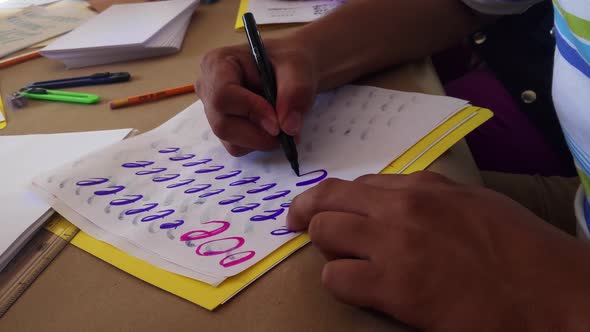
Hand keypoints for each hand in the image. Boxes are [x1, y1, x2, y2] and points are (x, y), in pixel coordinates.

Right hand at [196, 39, 317, 155]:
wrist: (289, 68)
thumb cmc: (288, 60)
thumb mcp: (298, 67)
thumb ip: (294, 93)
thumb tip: (287, 127)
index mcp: (217, 64)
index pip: (223, 96)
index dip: (251, 112)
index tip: (278, 121)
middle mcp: (207, 88)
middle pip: (223, 125)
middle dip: (258, 134)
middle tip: (287, 132)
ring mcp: (212, 110)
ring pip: (230, 140)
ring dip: (261, 140)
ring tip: (282, 124)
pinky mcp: (223, 127)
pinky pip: (237, 146)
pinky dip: (259, 143)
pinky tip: (271, 126)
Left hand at [287, 172, 589, 330]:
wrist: (547, 289)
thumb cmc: (518, 247)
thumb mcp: (472, 203)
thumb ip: (430, 197)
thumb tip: (395, 199)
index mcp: (422, 186)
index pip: (357, 184)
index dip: (335, 199)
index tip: (321, 208)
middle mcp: (400, 207)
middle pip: (327, 199)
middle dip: (308, 214)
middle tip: (296, 225)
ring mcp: (393, 244)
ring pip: (323, 231)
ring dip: (324, 247)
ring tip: (340, 260)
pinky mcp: (392, 286)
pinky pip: (336, 277)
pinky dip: (339, 282)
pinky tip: (358, 288)